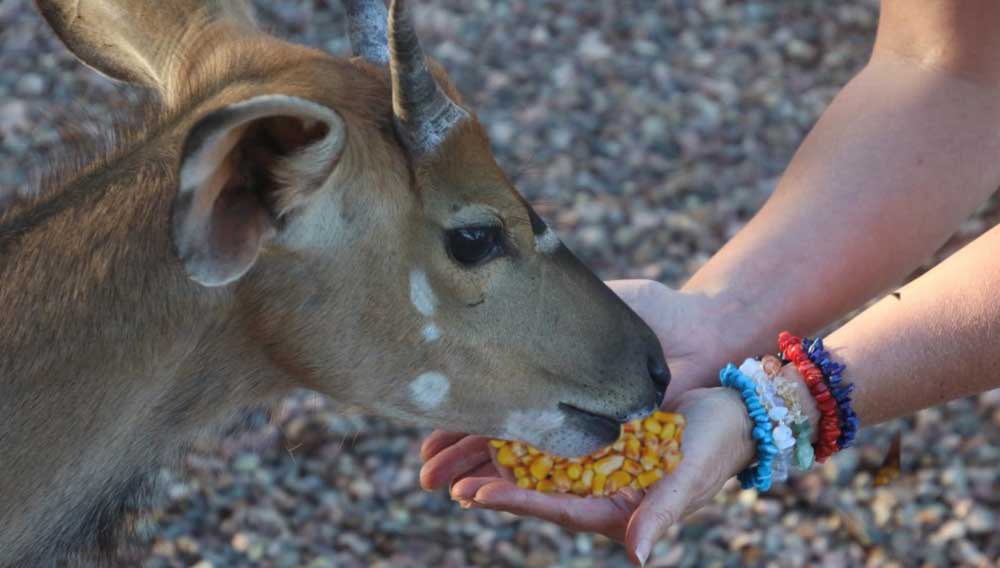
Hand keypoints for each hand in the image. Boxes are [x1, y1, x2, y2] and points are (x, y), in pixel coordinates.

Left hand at [419, 280, 748, 564]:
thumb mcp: (690, 477)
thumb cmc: (718, 446)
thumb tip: (638, 555)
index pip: (554, 506)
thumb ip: (663, 513)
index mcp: (616, 506)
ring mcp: (594, 459)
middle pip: (533, 485)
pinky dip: (521, 427)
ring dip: (494, 454)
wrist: (736, 409)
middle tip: (436, 475)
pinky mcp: (595, 432)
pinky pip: (550, 431)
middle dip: (488, 481)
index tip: (473, 493)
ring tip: (446, 450)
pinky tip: (492, 416)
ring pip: (534, 458)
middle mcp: (597, 486)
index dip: (514, 500)